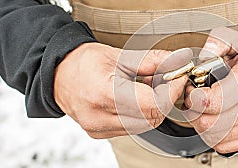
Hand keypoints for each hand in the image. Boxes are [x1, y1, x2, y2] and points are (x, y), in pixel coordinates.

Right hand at [54, 42, 190, 138]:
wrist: (58, 75)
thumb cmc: (84, 62)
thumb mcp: (120, 55)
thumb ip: (153, 60)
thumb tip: (179, 59)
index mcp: (103, 93)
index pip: (152, 104)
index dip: (171, 92)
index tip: (176, 78)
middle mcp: (99, 116)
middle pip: (152, 117)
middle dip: (165, 99)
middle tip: (165, 80)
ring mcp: (99, 128)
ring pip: (145, 125)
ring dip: (154, 107)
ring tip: (146, 87)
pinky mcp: (101, 134)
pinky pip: (133, 128)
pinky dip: (142, 113)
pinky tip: (136, 98)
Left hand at [184, 27, 237, 152]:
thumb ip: (218, 41)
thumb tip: (203, 56)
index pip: (213, 102)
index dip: (194, 98)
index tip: (192, 91)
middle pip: (211, 125)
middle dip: (194, 114)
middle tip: (193, 102)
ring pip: (216, 139)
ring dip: (201, 126)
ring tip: (203, 111)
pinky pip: (226, 146)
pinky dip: (213, 137)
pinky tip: (214, 122)